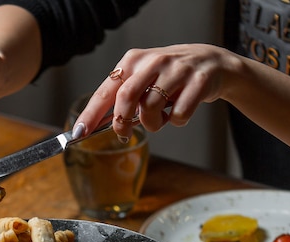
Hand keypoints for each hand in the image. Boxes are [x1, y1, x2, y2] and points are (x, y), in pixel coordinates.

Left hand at [73, 44, 225, 140]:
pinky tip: (179, 112)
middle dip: (122, 122)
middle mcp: (153, 62)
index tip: (79, 132)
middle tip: (124, 133)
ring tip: (160, 118)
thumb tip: (102, 124)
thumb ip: (124, 97)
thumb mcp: (144, 78)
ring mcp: (176, 71)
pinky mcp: (197, 82)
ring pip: (151, 109)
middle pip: (126, 97)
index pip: (106, 91)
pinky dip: (176, 121)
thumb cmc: (170, 76)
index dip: (91, 114)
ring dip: (153, 124)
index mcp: (134, 61)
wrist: (211, 63)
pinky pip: (179, 115)